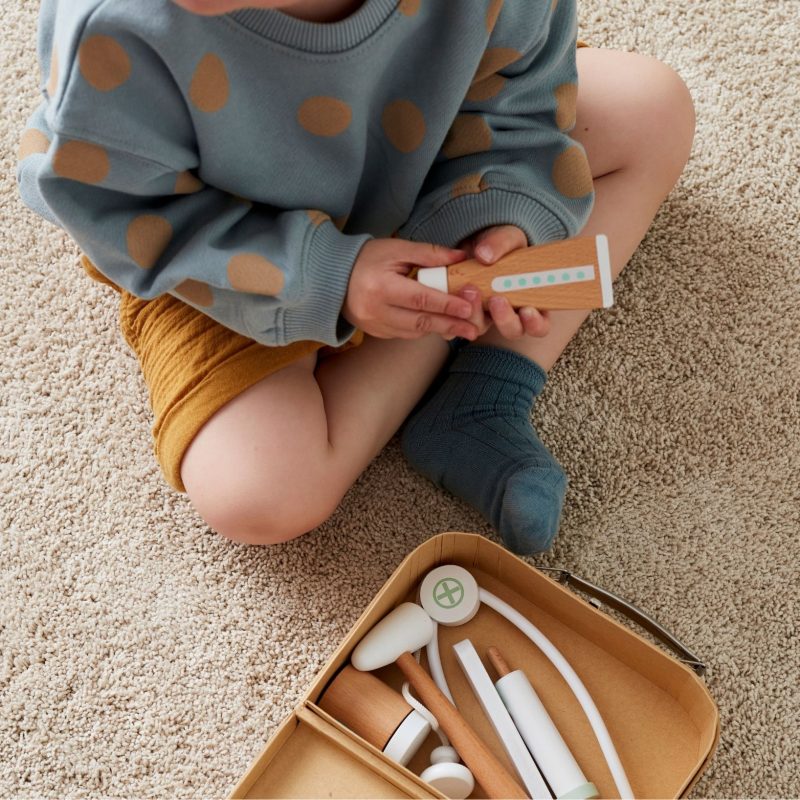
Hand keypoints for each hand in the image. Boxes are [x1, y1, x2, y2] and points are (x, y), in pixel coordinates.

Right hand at [343, 238, 480, 339]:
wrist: (332, 276)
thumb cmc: (366, 257)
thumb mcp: (396, 249)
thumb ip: (429, 254)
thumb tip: (461, 258)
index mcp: (381, 286)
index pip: (421, 298)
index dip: (447, 304)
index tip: (469, 307)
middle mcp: (376, 310)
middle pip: (420, 321)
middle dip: (450, 324)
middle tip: (473, 328)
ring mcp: (374, 325)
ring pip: (414, 332)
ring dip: (440, 330)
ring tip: (463, 329)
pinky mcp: (375, 332)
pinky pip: (405, 334)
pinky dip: (424, 330)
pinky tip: (440, 325)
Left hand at [457, 225, 550, 338]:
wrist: (473, 243)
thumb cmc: (500, 245)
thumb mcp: (506, 238)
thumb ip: (500, 244)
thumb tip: (484, 255)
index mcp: (531, 301)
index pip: (540, 324)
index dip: (535, 323)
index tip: (527, 310)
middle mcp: (510, 314)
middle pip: (513, 331)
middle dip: (505, 320)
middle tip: (496, 300)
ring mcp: (485, 315)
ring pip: (482, 328)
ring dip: (476, 315)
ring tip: (471, 291)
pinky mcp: (463, 312)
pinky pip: (457, 322)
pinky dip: (454, 313)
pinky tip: (453, 296)